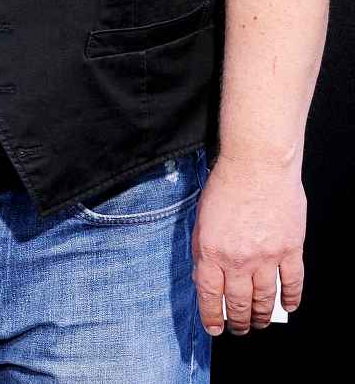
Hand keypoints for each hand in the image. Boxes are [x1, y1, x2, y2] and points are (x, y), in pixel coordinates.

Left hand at [192, 154, 305, 335]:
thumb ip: (202, 248)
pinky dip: (291, 298)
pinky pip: (292, 283)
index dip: (212, 316)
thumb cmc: (227, 183)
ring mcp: (267, 257)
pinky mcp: (290, 250)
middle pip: (238, 302)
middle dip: (238, 321)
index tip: (214, 328)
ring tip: (259, 322)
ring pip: (264, 298)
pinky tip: (287, 306)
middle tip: (239, 328)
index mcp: (211, 251)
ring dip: (261, 315)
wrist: (257, 165)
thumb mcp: (201, 217)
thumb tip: (205, 274)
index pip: (209, 294)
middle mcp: (238, 260)